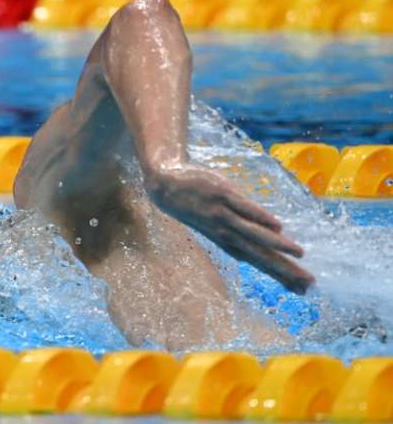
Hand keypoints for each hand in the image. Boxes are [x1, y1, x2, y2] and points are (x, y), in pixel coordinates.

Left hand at [145, 163, 314, 293]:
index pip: (259, 263)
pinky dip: (260, 217)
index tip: (304, 290)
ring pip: (253, 234)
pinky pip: (244, 208)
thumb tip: (278, 236)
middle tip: (309, 282)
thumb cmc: (198, 205)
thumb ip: (248, 230)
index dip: (281, 277)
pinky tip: (278, 226)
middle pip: (260, 255)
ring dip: (276, 244)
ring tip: (300, 253)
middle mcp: (226, 233)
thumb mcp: (221, 222)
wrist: (166, 185)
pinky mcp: (221, 195)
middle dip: (284, 269)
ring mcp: (223, 215)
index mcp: (228, 242)